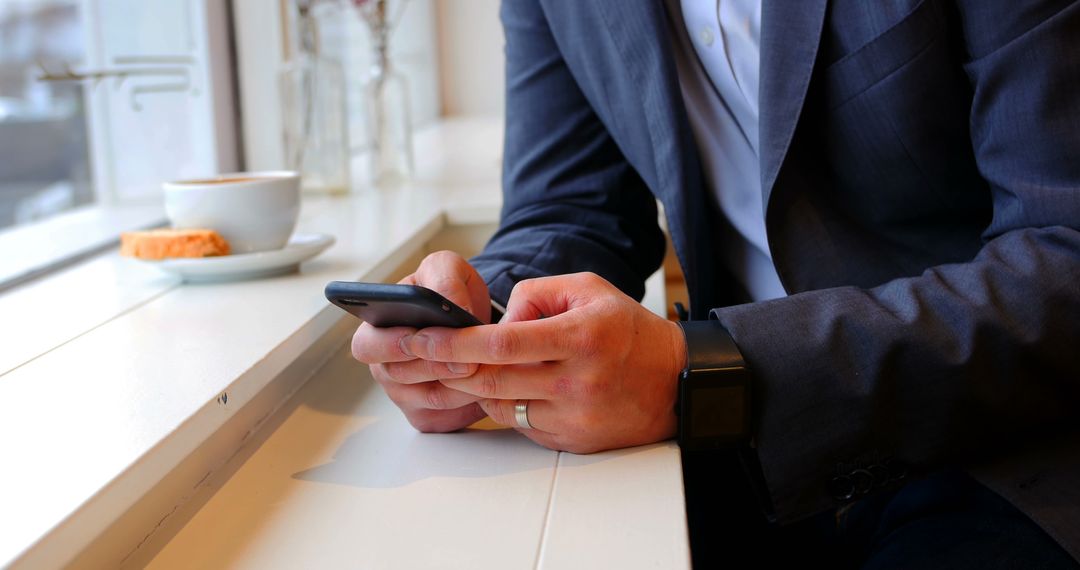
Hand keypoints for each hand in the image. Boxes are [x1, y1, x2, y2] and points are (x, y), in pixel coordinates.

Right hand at [351, 251, 492, 432]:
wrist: (474, 319)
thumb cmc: (451, 293)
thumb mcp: (447, 270)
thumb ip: (444, 279)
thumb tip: (449, 303)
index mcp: (376, 331)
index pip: (366, 346)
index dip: (390, 345)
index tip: (416, 338)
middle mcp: (385, 366)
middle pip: (400, 377)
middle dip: (435, 366)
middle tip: (466, 358)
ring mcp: (404, 395)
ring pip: (432, 398)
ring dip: (461, 383)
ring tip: (486, 365)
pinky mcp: (428, 417)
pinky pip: (449, 416)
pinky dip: (471, 402)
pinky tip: (488, 385)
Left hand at [403, 272, 687, 452]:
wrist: (674, 382)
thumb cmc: (627, 330)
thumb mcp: (588, 289)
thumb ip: (535, 294)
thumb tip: (495, 319)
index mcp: (578, 337)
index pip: (501, 343)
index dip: (454, 342)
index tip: (422, 337)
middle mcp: (575, 381)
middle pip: (490, 379)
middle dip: (447, 367)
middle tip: (421, 354)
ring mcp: (572, 416)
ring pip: (498, 405)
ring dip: (474, 387)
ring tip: (465, 368)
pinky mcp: (570, 439)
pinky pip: (519, 425)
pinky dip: (504, 405)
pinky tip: (507, 387)